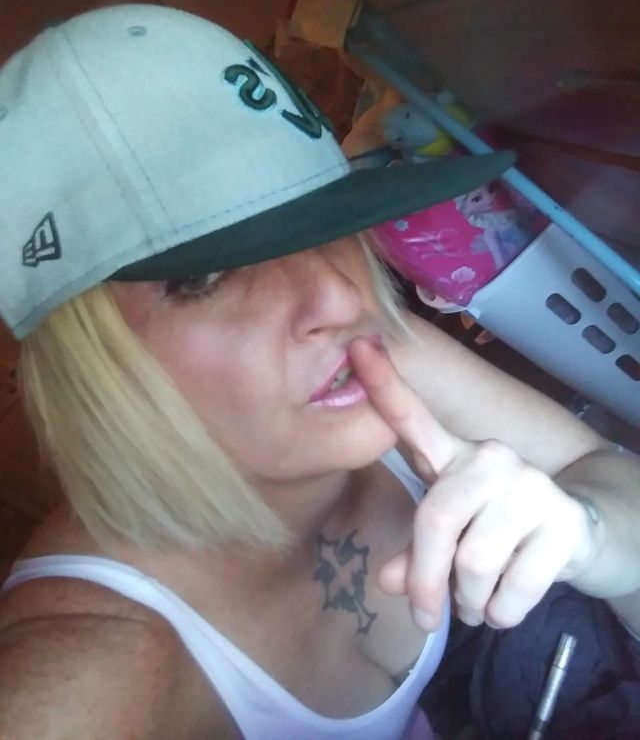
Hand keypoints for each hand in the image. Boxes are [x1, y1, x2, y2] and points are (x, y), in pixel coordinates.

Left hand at [349, 337, 594, 630]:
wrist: (577, 535)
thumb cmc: (498, 531)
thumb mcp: (452, 538)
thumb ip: (416, 555)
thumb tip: (388, 581)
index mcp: (454, 456)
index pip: (413, 419)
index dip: (384, 386)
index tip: (357, 345)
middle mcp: (490, 459)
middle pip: (436, 520)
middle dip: (427, 581)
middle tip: (428, 615)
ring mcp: (529, 485)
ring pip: (474, 563)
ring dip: (468, 602)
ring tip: (475, 603)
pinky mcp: (562, 519)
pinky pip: (513, 588)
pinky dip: (501, 613)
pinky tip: (505, 605)